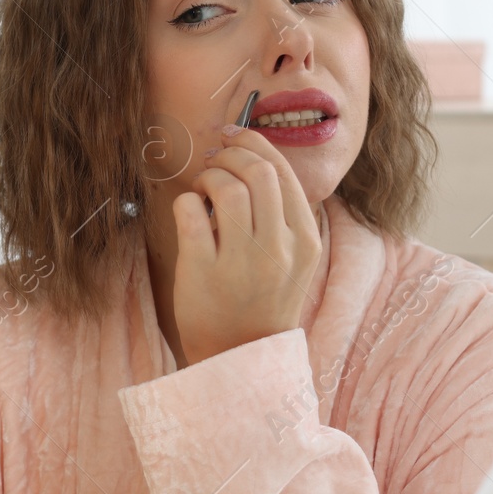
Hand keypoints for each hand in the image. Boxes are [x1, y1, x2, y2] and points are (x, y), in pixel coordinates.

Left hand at [169, 125, 321, 364]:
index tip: (234, 137)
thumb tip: (253, 159)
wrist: (240, 357)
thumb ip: (283, 216)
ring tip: (203, 190)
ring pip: (227, 188)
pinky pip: (191, 212)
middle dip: (230, 154)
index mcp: (305, 240)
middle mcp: (279, 248)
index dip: (255, 145)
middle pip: (257, 173)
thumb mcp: (293, 260)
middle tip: (215, 160)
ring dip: (209, 177)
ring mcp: (242, 261)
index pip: (283, 173)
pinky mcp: (203, 271)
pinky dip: (186, 201)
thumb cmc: (262, 301)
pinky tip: (189, 213)